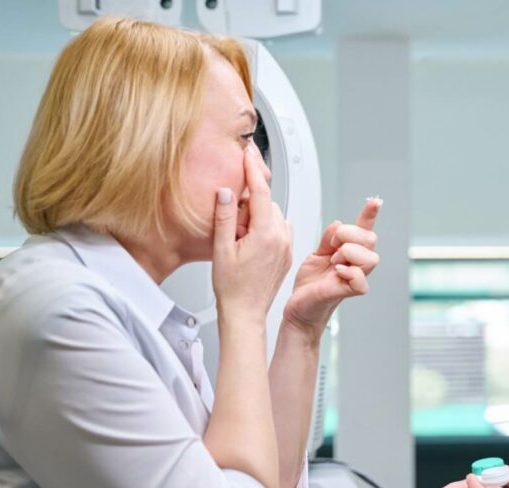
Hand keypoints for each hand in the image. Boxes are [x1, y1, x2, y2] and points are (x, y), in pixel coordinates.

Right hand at [212, 145, 292, 324]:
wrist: (245, 314)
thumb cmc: (232, 288)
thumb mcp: (221, 248)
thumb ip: (225, 216)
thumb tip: (228, 191)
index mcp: (266, 234)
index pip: (261, 191)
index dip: (253, 169)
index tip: (248, 152)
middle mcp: (282, 238)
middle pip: (268, 203)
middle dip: (252, 200)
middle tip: (232, 215)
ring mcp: (287, 247)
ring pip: (275, 215)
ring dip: (260, 214)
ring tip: (239, 234)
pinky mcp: (287, 255)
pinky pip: (280, 229)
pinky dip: (267, 226)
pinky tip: (251, 240)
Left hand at [281, 198, 380, 339]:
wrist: (299, 306)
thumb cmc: (309, 285)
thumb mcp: (316, 254)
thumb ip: (327, 239)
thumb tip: (337, 224)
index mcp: (348, 252)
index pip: (364, 230)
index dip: (370, 215)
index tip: (375, 201)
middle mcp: (355, 264)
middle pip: (370, 240)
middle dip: (349, 235)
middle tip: (332, 246)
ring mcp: (354, 278)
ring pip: (370, 258)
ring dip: (348, 253)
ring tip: (333, 261)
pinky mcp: (348, 291)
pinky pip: (361, 280)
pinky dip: (350, 272)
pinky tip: (338, 271)